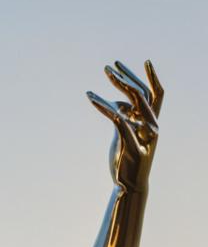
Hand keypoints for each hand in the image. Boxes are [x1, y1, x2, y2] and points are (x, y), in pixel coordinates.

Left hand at [87, 60, 162, 191]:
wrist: (129, 184)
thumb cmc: (127, 158)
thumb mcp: (125, 134)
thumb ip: (124, 117)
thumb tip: (116, 103)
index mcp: (152, 122)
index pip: (155, 94)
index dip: (149, 77)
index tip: (139, 63)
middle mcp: (151, 125)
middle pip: (143, 93)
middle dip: (127, 76)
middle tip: (109, 66)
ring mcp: (142, 133)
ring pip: (133, 101)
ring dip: (118, 84)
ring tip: (104, 73)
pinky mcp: (129, 141)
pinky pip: (117, 117)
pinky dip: (104, 105)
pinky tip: (91, 97)